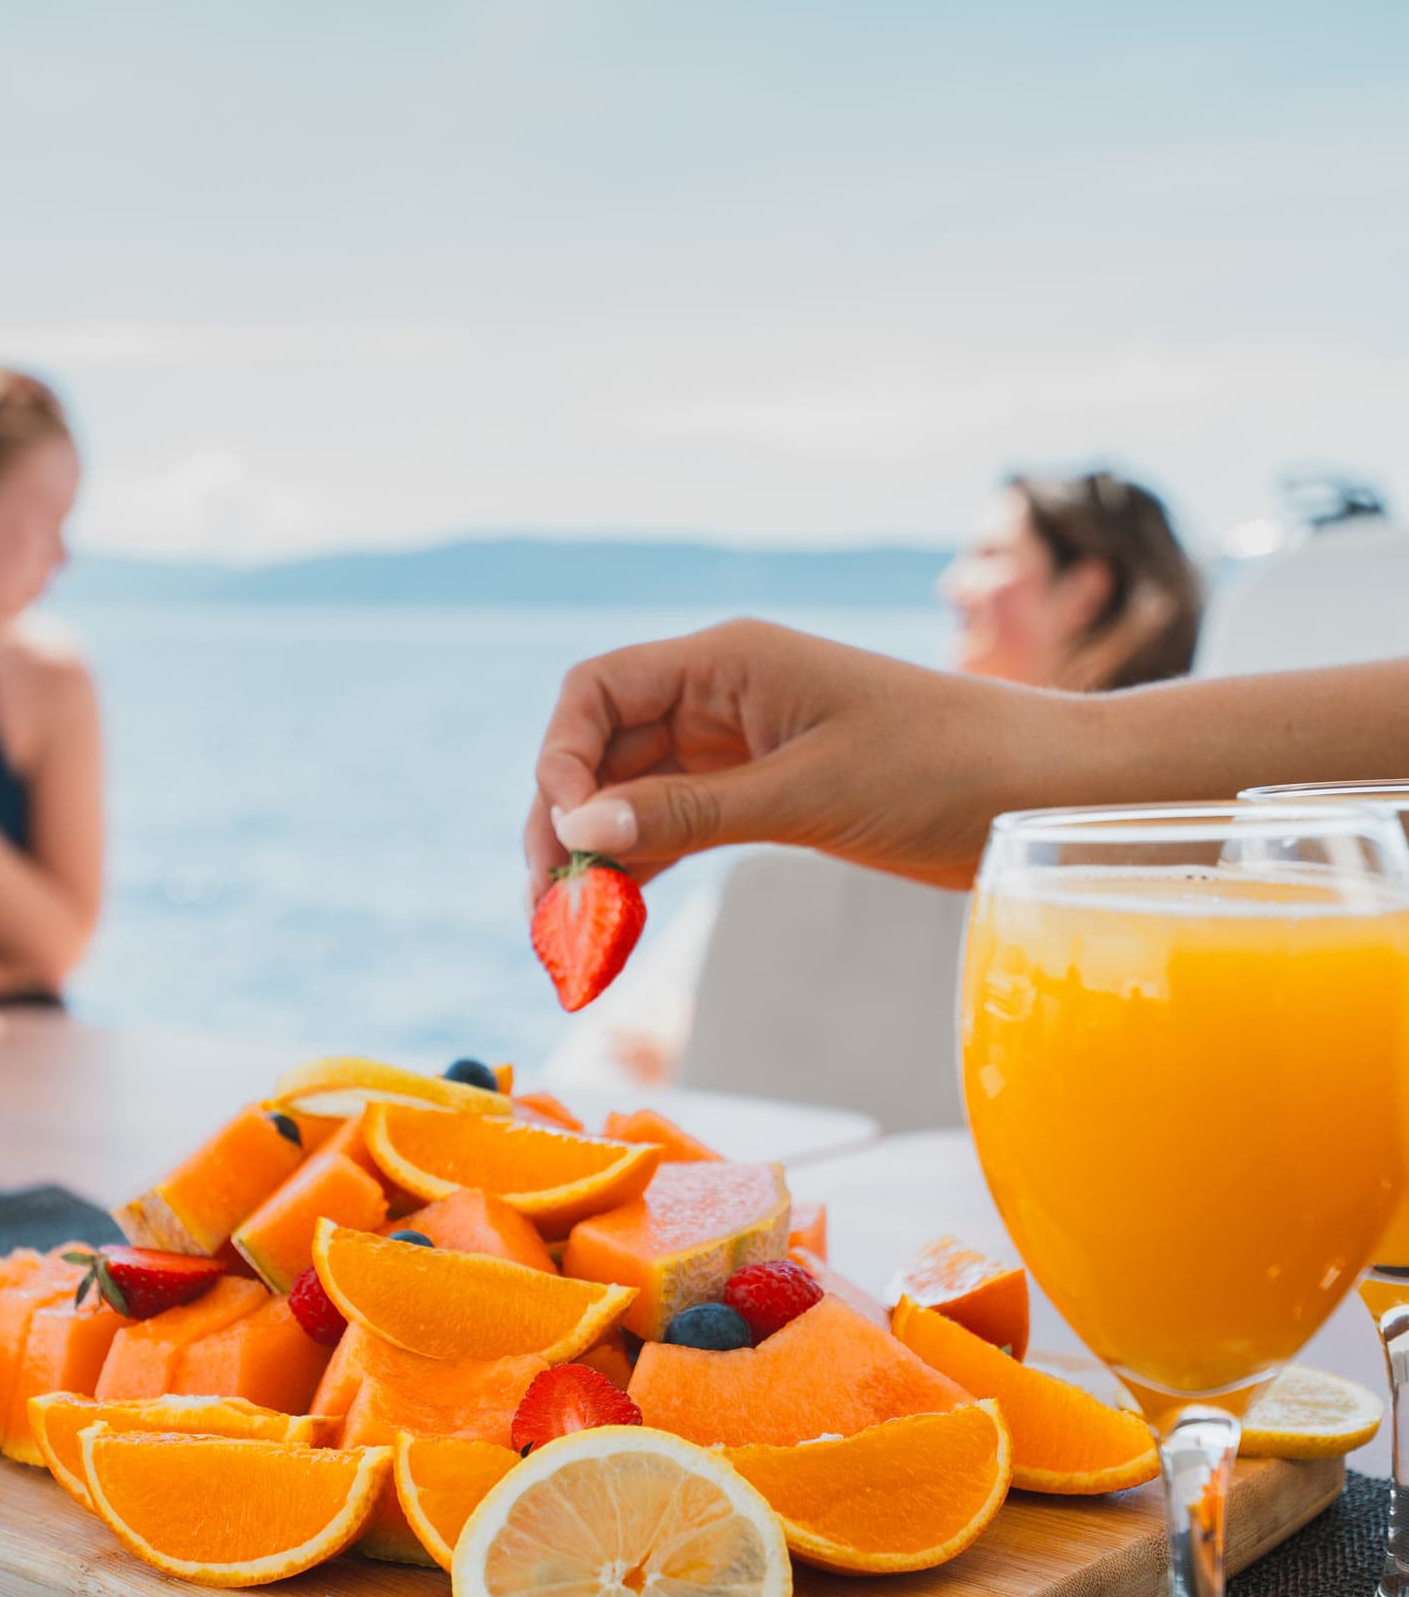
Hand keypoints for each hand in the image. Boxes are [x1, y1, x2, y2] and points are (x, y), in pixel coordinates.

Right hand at [525, 618, 1049, 901]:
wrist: (1047, 790)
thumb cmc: (947, 769)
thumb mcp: (811, 793)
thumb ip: (693, 811)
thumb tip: (581, 825)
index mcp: (731, 660)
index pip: (598, 691)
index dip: (560, 759)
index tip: (560, 838)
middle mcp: (724, 694)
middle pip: (603, 749)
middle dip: (566, 822)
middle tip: (550, 911)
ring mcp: (742, 745)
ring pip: (635, 795)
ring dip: (598, 856)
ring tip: (569, 935)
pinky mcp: (767, 794)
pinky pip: (679, 825)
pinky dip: (644, 868)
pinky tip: (618, 919)